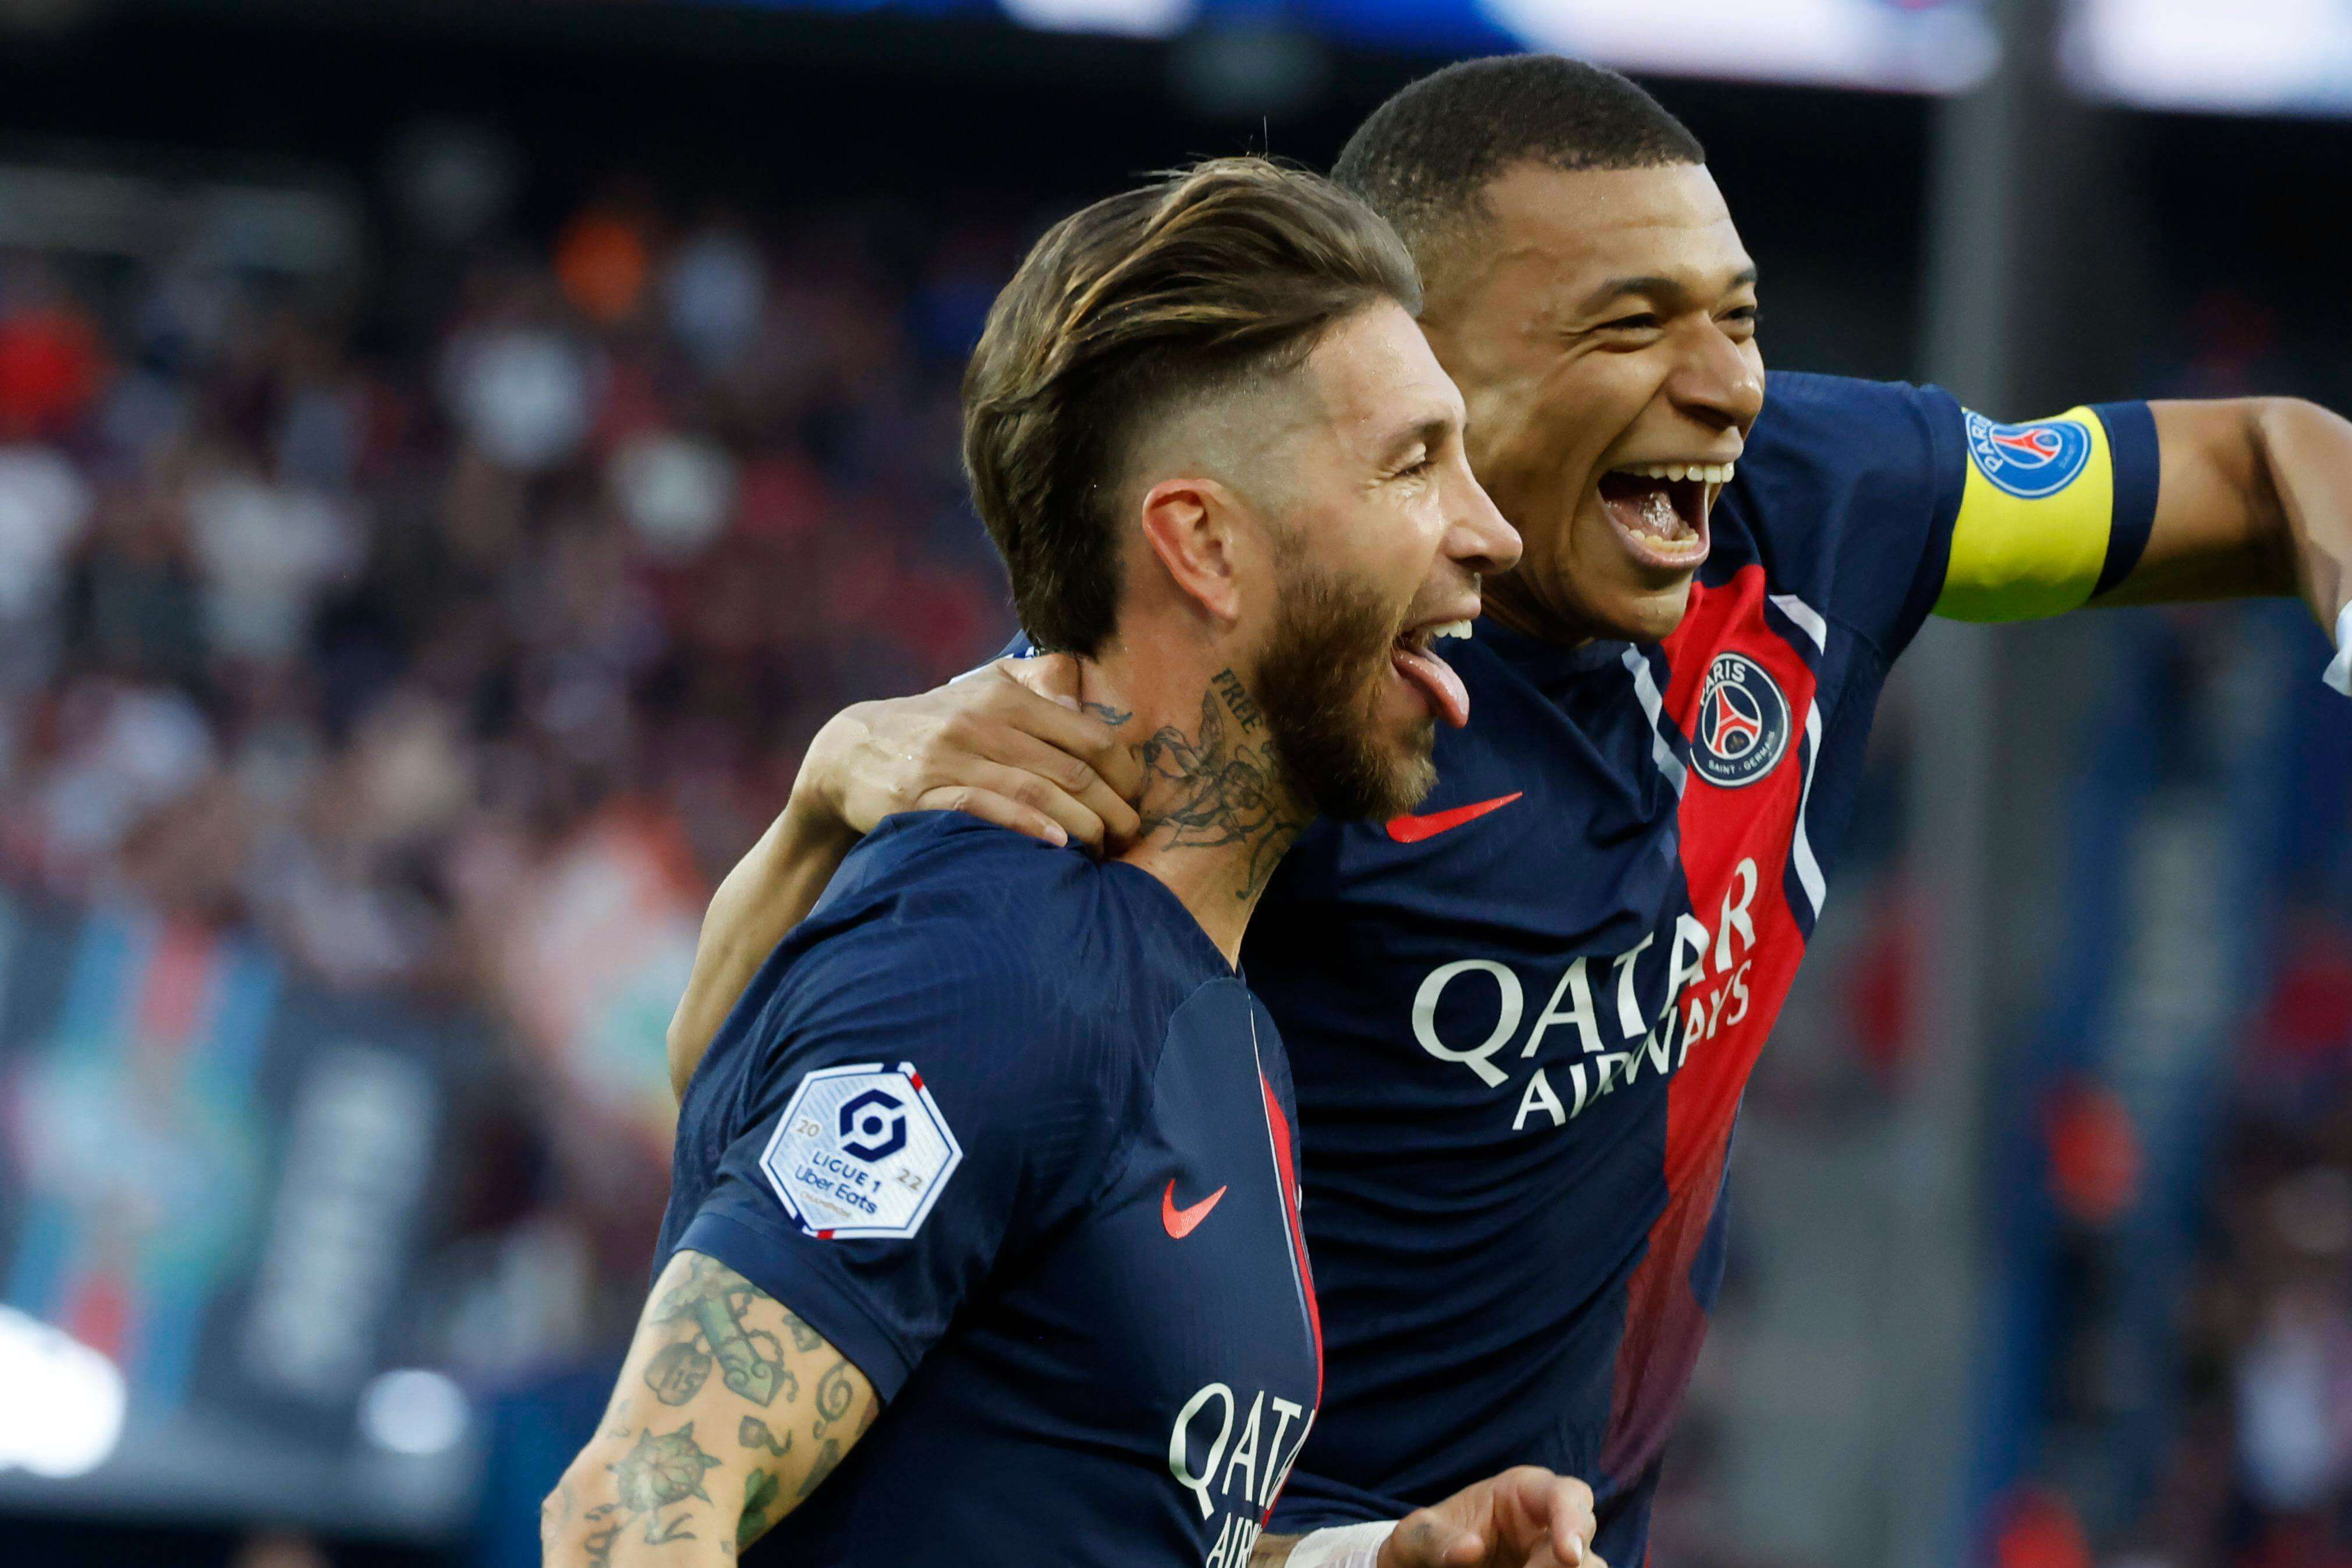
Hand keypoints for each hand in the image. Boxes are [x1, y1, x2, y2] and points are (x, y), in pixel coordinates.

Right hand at [798, 655, 1143, 851]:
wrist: (851, 752)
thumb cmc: (937, 724)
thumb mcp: (985, 687)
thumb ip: (1038, 682)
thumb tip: (1084, 693)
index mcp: (1007, 696)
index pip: (1091, 736)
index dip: (1126, 773)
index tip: (1137, 800)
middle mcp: (981, 722)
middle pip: (1072, 771)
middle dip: (1113, 810)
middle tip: (1129, 837)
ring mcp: (949, 758)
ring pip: (1036, 792)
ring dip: (1081, 827)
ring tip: (1101, 851)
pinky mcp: (920, 795)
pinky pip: (983, 809)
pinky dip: (1026, 828)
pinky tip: (1056, 846)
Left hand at [1375, 1468, 1601, 1567]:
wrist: (1424, 1567)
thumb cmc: (1425, 1542)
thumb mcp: (1417, 1537)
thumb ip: (1436, 1541)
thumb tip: (1470, 1550)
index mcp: (1523, 1492)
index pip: (1567, 1494)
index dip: (1574, 1521)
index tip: (1568, 1556)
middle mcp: (1548, 1525)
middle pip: (1584, 1541)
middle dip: (1563, 1565)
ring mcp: (1554, 1560)